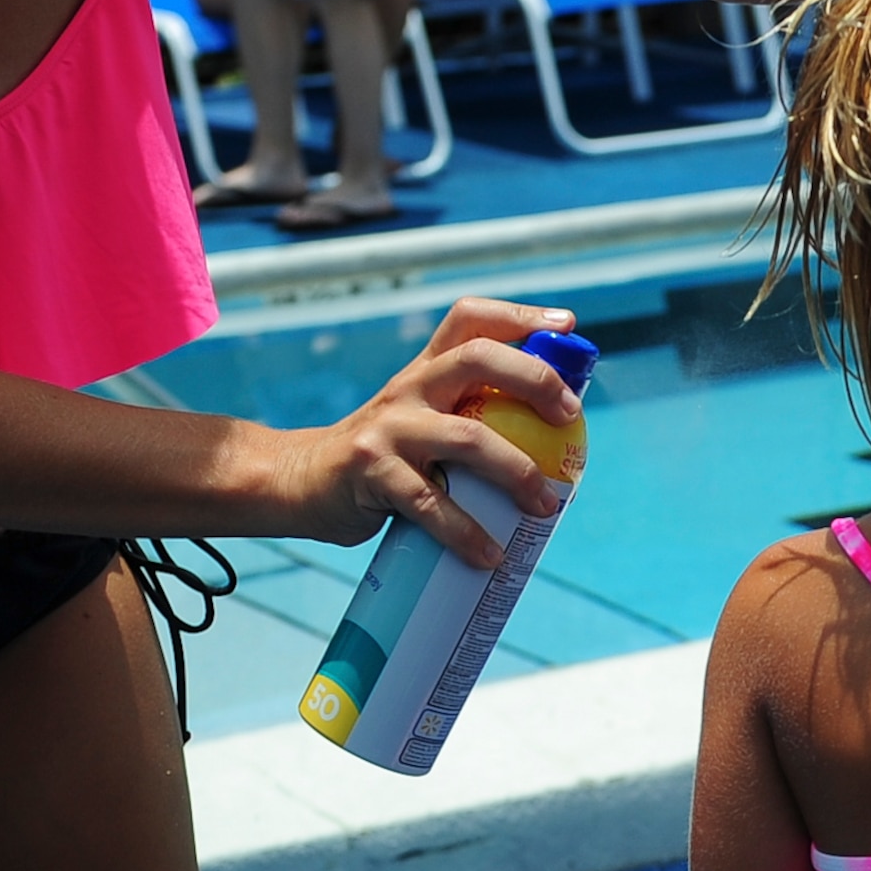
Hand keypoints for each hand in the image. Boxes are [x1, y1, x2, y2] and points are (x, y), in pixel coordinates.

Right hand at [282, 298, 581, 564]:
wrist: (301, 483)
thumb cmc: (383, 456)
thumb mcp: (420, 418)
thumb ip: (467, 415)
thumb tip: (556, 438)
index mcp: (426, 369)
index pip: (471, 319)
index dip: (521, 315)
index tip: (568, 326)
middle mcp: (409, 387)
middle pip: (478, 358)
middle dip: (534, 380)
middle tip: (570, 416)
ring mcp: (390, 427)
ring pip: (468, 438)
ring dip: (517, 473)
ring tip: (545, 506)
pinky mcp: (373, 473)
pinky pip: (432, 504)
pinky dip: (467, 533)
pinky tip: (490, 555)